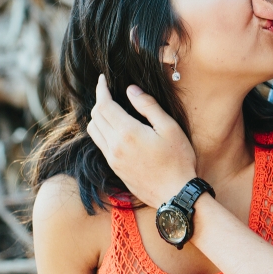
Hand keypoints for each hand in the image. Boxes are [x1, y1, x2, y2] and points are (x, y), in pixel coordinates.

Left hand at [87, 74, 196, 207]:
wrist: (174, 194)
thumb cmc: (178, 160)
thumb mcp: (169, 128)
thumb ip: (148, 106)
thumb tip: (131, 90)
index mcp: (127, 133)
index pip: (104, 105)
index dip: (101, 89)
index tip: (103, 79)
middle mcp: (115, 146)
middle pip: (95, 117)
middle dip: (100, 100)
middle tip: (108, 91)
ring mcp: (113, 159)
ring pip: (93, 131)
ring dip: (98, 116)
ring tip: (110, 108)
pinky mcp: (115, 168)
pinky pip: (100, 144)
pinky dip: (101, 131)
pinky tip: (114, 128)